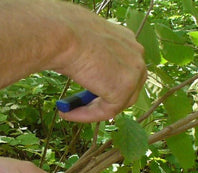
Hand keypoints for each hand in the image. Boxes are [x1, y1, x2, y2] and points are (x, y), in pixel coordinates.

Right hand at [51, 2, 146, 121]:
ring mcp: (134, 72)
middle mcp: (135, 54)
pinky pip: (106, 111)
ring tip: (68, 111)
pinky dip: (85, 115)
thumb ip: (90, 58)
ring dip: (92, 110)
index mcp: (126, 39)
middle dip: (103, 100)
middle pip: (126, 88)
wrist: (62, 35)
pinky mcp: (123, 90)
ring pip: (116, 102)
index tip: (84, 94)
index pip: (122, 69)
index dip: (104, 85)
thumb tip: (83, 70)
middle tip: (79, 106)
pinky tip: (66, 113)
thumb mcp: (82, 43)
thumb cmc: (63, 33)